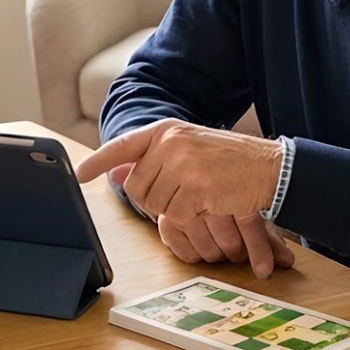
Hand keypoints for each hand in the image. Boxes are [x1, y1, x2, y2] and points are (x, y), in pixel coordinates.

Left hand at [75, 119, 288, 275]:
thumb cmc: (229, 161)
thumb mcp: (189, 147)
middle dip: (152, 200)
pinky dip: (189, 218)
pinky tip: (207, 205)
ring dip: (173, 210)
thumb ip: (157, 157)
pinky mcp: (196, 188)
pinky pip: (176, 216)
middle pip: (136, 186)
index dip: (98, 162)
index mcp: (166, 131)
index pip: (123, 146)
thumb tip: (118, 173)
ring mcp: (182, 165)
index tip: (80, 175)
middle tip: (178, 197)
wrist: (269, 167)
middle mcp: (170, 143)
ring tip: (197, 197)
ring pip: (154, 204)